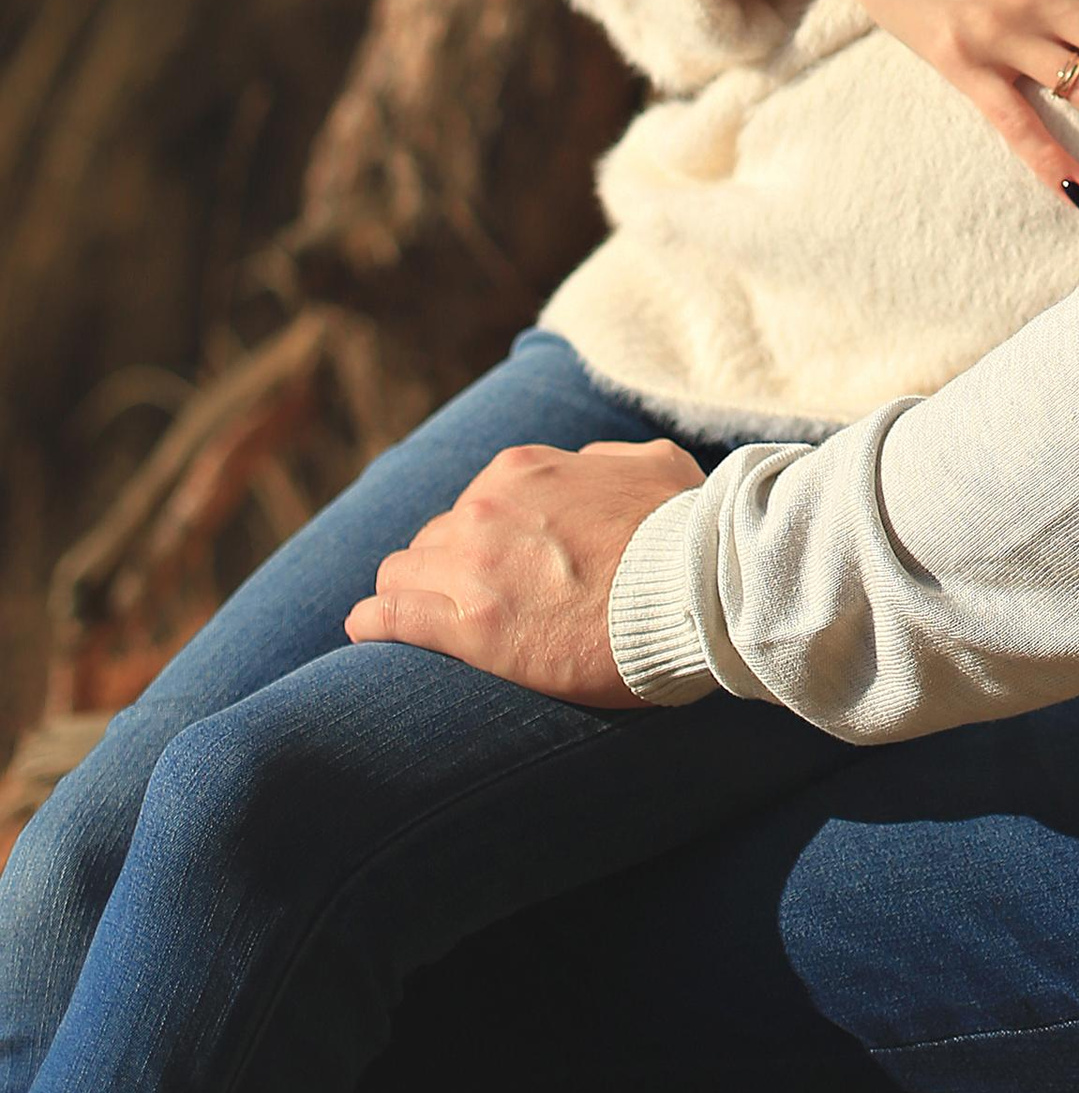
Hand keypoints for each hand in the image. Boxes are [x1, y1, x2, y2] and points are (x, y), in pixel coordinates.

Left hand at [343, 439, 703, 701]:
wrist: (695, 586)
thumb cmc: (684, 530)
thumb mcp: (653, 466)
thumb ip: (607, 462)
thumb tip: (589, 467)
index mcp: (523, 470)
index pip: (473, 501)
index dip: (482, 537)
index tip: (496, 564)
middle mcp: (485, 507)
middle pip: (433, 539)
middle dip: (445, 567)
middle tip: (467, 600)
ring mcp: (472, 567)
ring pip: (401, 574)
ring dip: (410, 594)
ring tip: (415, 622)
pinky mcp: (469, 629)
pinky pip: (389, 618)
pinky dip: (374, 622)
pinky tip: (367, 630)